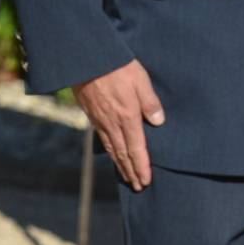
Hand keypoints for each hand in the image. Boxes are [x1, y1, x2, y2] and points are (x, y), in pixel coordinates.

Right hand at [72, 58, 164, 191]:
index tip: (146, 181)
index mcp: (127, 117)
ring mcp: (100, 120)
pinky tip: (111, 152)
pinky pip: (102, 138)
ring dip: (120, 164)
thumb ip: (150, 102)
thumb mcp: (140, 79)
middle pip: (123, 154)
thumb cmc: (115, 65)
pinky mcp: (91, 114)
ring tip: (126, 176)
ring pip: (111, 148)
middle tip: (138, 186)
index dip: (141, 166)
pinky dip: (108, 151)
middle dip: (131, 171)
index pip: (136, 149)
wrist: (85, 58)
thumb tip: (158, 122)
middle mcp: (112, 123)